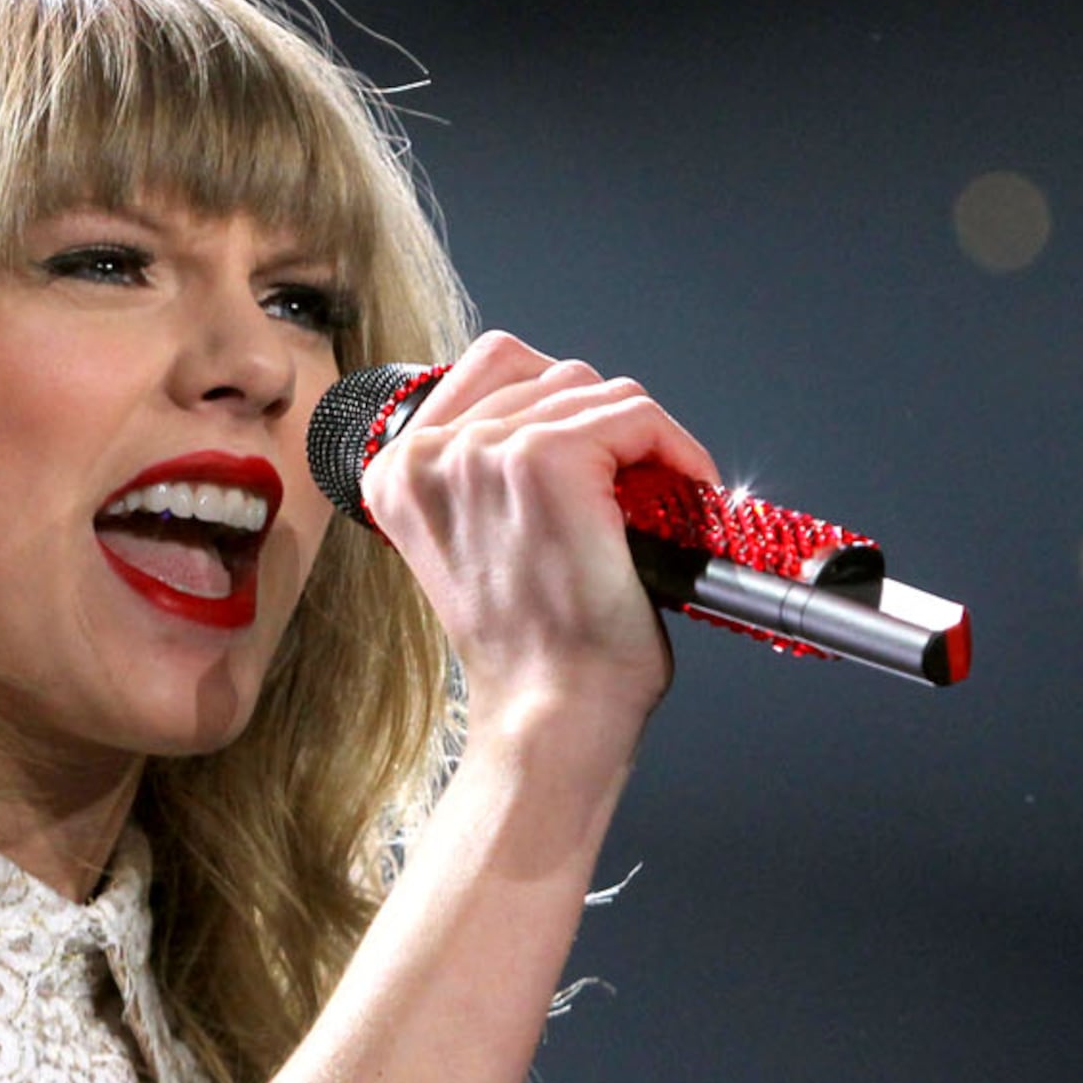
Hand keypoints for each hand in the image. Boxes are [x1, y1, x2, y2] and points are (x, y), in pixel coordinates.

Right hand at [359, 330, 720, 748]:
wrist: (551, 714)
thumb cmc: (532, 648)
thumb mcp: (478, 541)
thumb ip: (488, 471)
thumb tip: (561, 409)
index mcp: (396, 471)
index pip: (492, 367)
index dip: (559, 405)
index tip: (596, 458)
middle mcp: (428, 452)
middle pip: (549, 373)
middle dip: (603, 426)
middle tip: (634, 486)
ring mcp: (486, 451)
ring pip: (595, 390)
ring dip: (640, 439)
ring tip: (658, 496)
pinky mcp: (549, 460)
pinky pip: (635, 413)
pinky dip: (676, 448)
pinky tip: (686, 490)